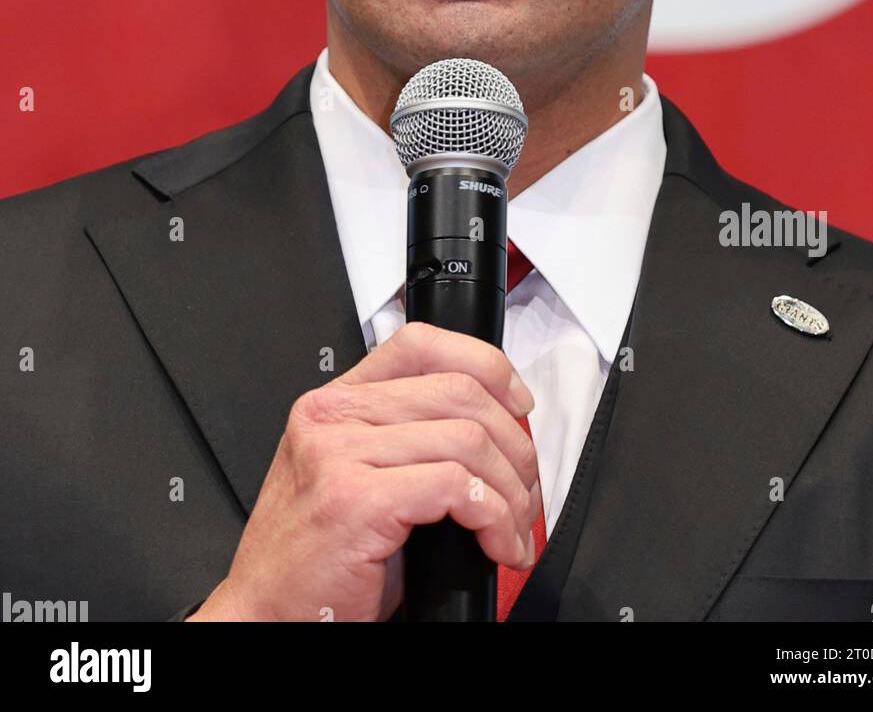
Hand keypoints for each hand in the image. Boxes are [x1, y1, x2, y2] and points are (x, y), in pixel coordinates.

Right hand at [186, 321, 539, 621]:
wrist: (263, 615)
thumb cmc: (316, 559)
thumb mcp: (355, 476)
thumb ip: (402, 437)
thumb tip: (489, 426)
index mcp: (334, 402)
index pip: (420, 343)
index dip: (485, 364)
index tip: (517, 402)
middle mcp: (332, 417)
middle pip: (458, 392)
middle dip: (513, 444)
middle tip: (524, 491)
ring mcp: (339, 455)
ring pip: (467, 440)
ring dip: (510, 490)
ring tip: (513, 525)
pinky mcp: (355, 501)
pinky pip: (456, 488)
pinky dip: (494, 518)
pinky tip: (497, 544)